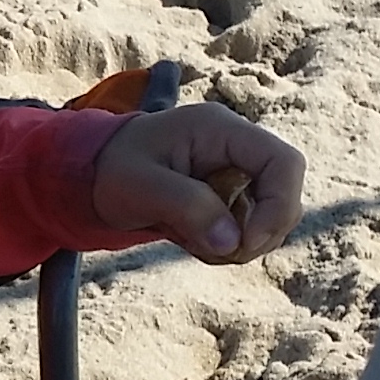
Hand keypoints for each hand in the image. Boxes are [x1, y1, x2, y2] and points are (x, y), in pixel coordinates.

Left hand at [93, 103, 304, 262]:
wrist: (94, 173)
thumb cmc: (112, 169)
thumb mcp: (138, 187)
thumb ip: (186, 207)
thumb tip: (233, 242)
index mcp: (221, 129)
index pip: (284, 163)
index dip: (279, 206)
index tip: (246, 242)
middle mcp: (238, 148)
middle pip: (285, 195)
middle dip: (258, 233)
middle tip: (212, 250)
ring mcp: (237, 173)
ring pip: (270, 219)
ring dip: (238, 244)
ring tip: (188, 238)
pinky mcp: (231, 196)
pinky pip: (249, 231)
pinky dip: (227, 246)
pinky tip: (191, 239)